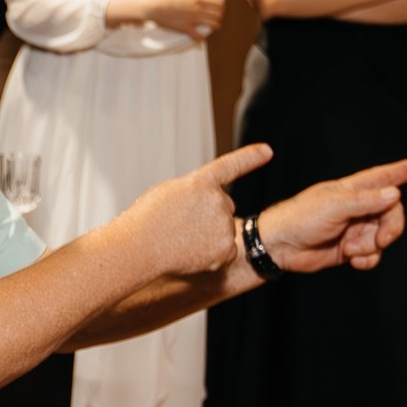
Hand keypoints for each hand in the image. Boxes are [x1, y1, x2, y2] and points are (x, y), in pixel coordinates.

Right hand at [123, 144, 270, 276]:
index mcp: (200, 182)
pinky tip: (191, 254)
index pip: (231, 165)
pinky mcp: (226, 249)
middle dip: (208, 214)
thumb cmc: (146, 221)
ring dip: (209, 235)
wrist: (138, 248)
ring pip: (224, 229)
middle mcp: (218, 200)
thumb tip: (212, 202)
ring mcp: (224, 225)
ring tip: (181, 240)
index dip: (251, 157)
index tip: (267, 151)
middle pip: (224, 206)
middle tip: (180, 225)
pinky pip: (227, 251)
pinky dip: (213, 255)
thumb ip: (194, 190)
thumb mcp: (167, 192)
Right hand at [148, 0, 224, 36]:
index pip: (217, 3)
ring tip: (215, 28)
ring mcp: (192, 19)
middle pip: (218, 14)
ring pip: (213, 25)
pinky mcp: (185, 28)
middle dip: (219, 17)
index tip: (220, 9)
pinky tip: (201, 37)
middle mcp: (197, 9)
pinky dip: (201, 37)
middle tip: (218, 19)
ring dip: (215, 26)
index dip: (221, 7)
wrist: (152, 8)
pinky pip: (199, 36)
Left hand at [255, 156, 406, 272]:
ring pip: (383, 236)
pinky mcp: (349, 248)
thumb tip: (395, 193)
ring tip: (351, 249)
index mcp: (351, 190)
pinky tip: (354, 260)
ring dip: (373, 246)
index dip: (401, 171)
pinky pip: (373, 254)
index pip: (382, 177)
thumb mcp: (334, 206)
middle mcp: (356, 207)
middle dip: (391, 227)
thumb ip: (365, 201)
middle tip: (381, 239)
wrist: (279, 246)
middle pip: (392, 213)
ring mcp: (353, 228)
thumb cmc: (300, 218)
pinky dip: (368, 259)